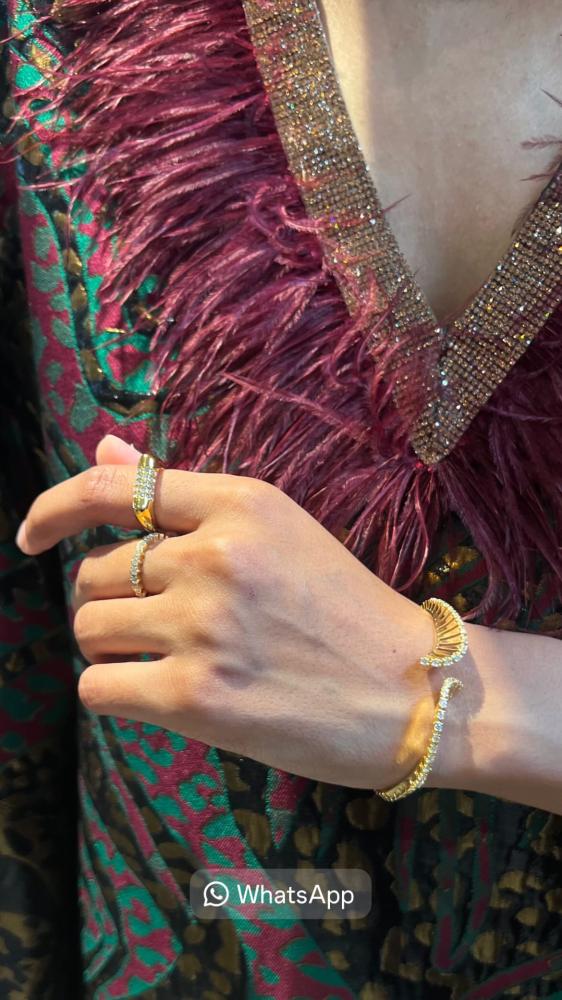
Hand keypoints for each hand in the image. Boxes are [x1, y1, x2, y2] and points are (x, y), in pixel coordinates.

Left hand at [16, 435, 436, 788]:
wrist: (414, 693)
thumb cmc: (347, 610)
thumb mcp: (279, 532)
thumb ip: (186, 495)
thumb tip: (104, 449)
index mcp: (242, 503)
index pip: (114, 488)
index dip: (54, 507)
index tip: (30, 535)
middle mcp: (215, 555)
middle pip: (94, 572)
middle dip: (112, 599)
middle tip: (160, 623)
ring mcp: (202, 626)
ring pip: (89, 628)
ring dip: (111, 647)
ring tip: (166, 659)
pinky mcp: (193, 697)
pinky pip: (98, 686)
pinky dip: (116, 691)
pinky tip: (160, 694)